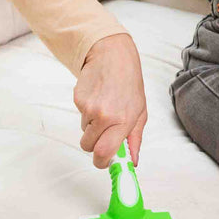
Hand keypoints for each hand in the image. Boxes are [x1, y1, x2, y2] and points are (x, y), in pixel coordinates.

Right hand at [73, 33, 146, 169]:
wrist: (113, 56)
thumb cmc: (129, 82)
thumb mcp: (140, 110)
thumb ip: (135, 138)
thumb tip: (132, 161)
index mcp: (123, 120)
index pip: (104, 153)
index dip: (102, 162)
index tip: (105, 161)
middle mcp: (105, 116)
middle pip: (89, 147)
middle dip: (95, 145)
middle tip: (105, 132)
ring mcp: (89, 108)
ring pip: (85, 132)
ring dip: (93, 126)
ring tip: (105, 107)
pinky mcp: (78, 101)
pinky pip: (81, 117)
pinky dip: (88, 112)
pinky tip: (98, 98)